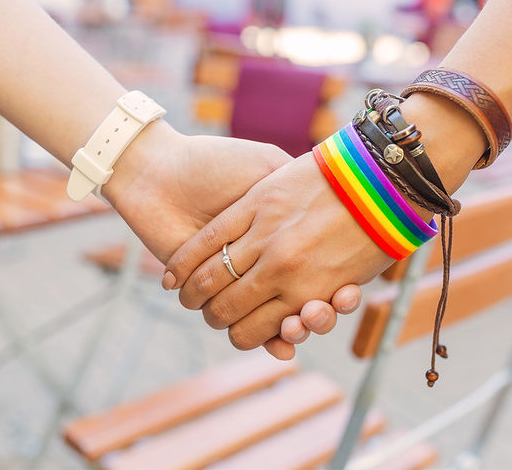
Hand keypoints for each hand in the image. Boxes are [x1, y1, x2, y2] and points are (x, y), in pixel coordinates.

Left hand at [101, 123, 360, 358]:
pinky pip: (249, 328)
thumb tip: (333, 212)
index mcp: (280, 235)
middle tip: (327, 307)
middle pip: (304, 301)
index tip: (351, 292)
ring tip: (310, 317)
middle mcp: (264, 262)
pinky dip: (269, 342)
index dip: (338, 284)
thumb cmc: (215, 164)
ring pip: (281, 320)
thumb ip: (296, 183)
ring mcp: (241, 281)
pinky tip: (285, 347)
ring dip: (300, 326)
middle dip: (319, 312)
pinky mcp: (211, 296)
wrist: (160, 174)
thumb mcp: (266, 167)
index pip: (319, 269)